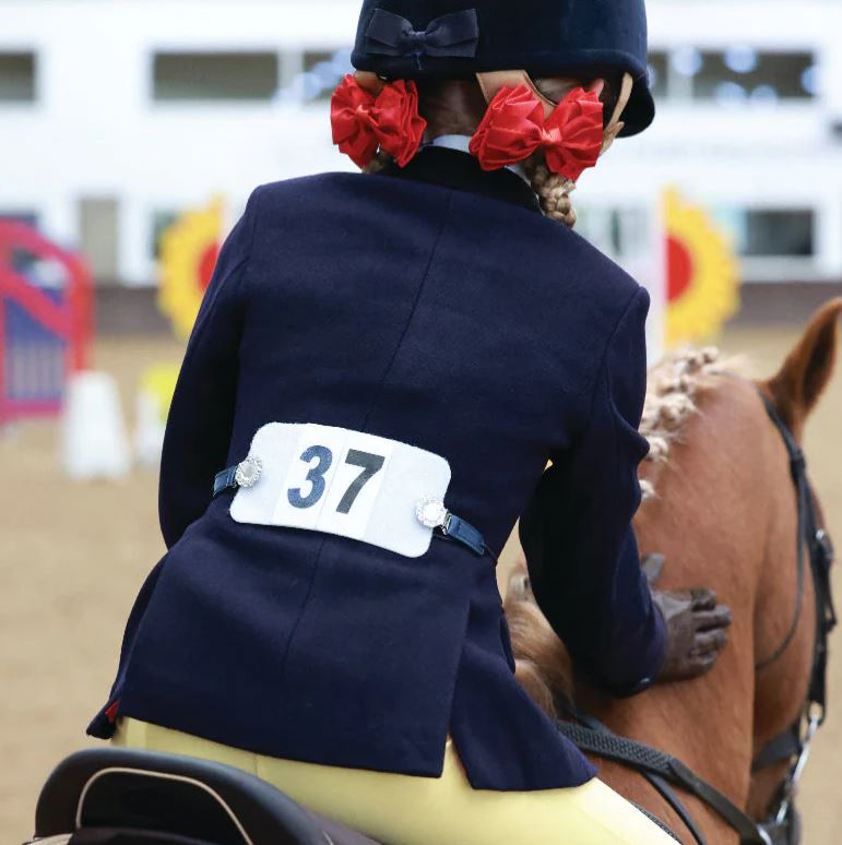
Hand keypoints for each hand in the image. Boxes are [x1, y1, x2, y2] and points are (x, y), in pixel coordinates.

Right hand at [642, 554, 731, 680]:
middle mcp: (689, 623)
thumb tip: (659, 556)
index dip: (709, 597)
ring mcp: (689, 645)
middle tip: (727, 615)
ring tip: (723, 636)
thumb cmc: (630, 612)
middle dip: (721, 616)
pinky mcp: (684, 666)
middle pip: (713, 618)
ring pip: (713, 640)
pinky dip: (710, 658)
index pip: (702, 597)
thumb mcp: (639, 587)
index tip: (712, 597)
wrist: (627, 644)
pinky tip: (712, 658)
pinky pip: (704, 663)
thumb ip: (649, 571)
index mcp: (679, 602)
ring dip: (719, 636)